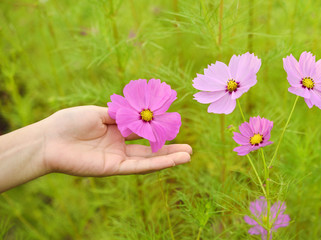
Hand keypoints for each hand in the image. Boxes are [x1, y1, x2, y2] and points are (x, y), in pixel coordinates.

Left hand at [42, 106, 191, 175]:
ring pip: (148, 159)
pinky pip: (138, 166)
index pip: (143, 132)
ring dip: (168, 158)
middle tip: (190, 148)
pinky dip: (155, 164)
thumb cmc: (70, 122)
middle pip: (150, 148)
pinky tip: (172, 161)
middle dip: (169, 148)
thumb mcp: (100, 112)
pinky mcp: (113, 168)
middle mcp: (120, 146)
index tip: (175, 125)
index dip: (159, 130)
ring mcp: (118, 158)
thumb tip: (142, 112)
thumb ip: (122, 115)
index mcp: (116, 131)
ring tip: (189, 156)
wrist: (49, 139)